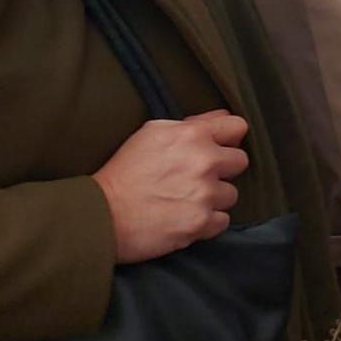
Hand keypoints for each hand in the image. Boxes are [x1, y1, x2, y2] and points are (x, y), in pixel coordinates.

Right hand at [93, 110, 249, 263]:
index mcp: (193, 135)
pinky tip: (186, 217)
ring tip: (187, 200)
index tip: (219, 147)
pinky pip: (222, 221)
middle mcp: (205, 162)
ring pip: (231, 194)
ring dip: (214, 198)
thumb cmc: (123, 171)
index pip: (238, 127)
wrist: (100, 214)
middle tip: (198, 178)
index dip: (229, 138)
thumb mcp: (153, 134)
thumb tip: (222, 118)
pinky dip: (208, 222)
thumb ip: (192, 124)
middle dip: (222, 170)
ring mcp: (205, 194)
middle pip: (240, 162)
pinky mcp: (200, 223)